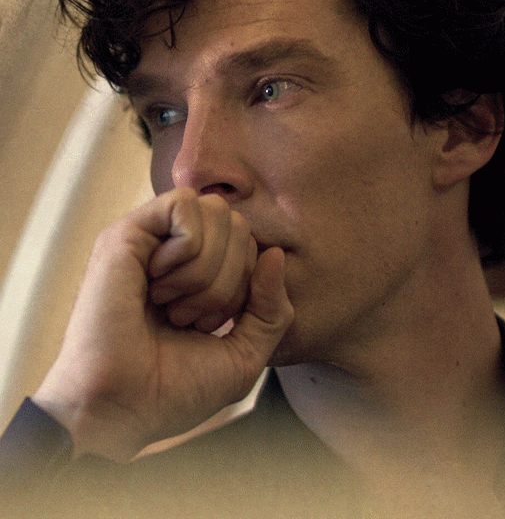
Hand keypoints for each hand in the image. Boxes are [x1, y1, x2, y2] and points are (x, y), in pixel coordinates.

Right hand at [33, 188, 292, 460]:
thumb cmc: (177, 387)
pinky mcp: (128, 233)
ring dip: (206, 270)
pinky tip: (156, 284)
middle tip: (190, 319)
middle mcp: (178, 252)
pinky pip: (184, 204)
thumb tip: (275, 253)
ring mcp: (153, 240)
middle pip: (238, 225)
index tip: (211, 326)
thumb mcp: (245, 353)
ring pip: (217, 211)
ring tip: (172, 306)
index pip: (251, 245)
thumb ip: (272, 308)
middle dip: (229, 279)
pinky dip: (187, 250)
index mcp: (202, 274)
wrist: (123, 406)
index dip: (247, 285)